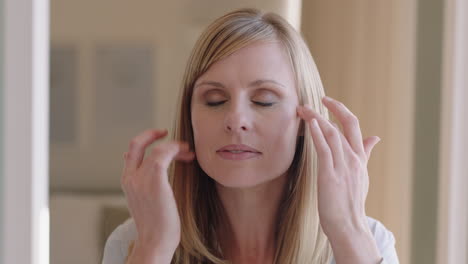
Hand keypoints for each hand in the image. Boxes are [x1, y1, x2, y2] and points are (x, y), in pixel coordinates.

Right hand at [121, 129, 194, 258]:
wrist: (155, 242)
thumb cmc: (156, 227)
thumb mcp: (147, 204)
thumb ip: (146, 187)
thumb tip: (151, 173)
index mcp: (128, 183)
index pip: (131, 153)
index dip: (145, 142)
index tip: (160, 141)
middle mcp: (131, 178)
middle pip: (135, 144)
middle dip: (151, 134)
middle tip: (166, 132)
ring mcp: (141, 178)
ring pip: (155, 147)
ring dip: (174, 146)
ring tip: (188, 151)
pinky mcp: (155, 179)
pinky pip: (164, 153)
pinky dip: (176, 149)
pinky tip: (188, 155)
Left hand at [297, 96, 379, 238]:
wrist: (349, 225)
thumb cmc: (350, 202)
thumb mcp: (362, 175)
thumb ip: (365, 154)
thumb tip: (375, 137)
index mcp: (360, 159)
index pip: (354, 127)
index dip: (342, 111)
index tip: (329, 102)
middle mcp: (353, 159)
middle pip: (345, 125)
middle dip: (332, 108)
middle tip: (317, 99)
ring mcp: (343, 166)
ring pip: (333, 133)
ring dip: (317, 118)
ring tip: (304, 108)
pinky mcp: (330, 174)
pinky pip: (324, 148)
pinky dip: (317, 133)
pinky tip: (310, 122)